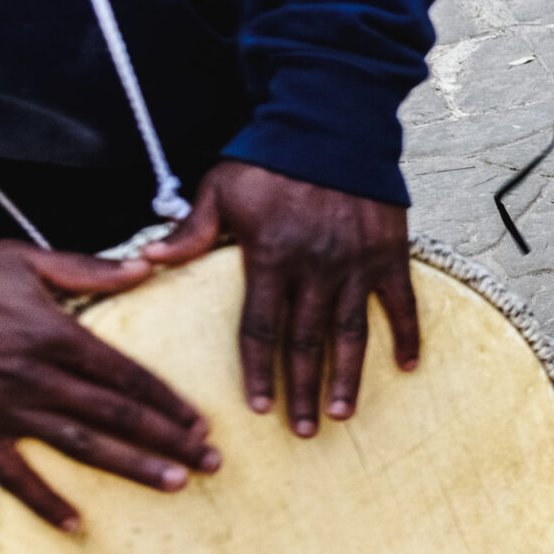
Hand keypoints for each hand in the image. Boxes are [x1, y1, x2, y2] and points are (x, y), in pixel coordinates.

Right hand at [0, 243, 217, 531]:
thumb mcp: (19, 260)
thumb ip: (87, 268)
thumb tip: (145, 267)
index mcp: (55, 336)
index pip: (127, 376)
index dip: (169, 402)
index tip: (202, 423)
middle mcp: (36, 378)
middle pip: (118, 416)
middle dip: (170, 441)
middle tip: (212, 463)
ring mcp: (3, 410)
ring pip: (81, 446)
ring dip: (131, 468)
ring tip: (175, 484)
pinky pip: (12, 476)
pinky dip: (43, 502)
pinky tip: (75, 524)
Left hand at [143, 159, 418, 435]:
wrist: (333, 123)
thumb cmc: (271, 157)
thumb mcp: (218, 187)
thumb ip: (189, 230)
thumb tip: (146, 260)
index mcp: (269, 256)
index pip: (260, 328)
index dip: (258, 371)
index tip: (259, 408)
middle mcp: (315, 268)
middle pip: (305, 343)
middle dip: (301, 390)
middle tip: (302, 430)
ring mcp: (356, 264)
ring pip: (351, 333)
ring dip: (346, 377)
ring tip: (341, 413)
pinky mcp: (390, 254)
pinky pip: (401, 303)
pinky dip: (407, 335)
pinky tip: (408, 366)